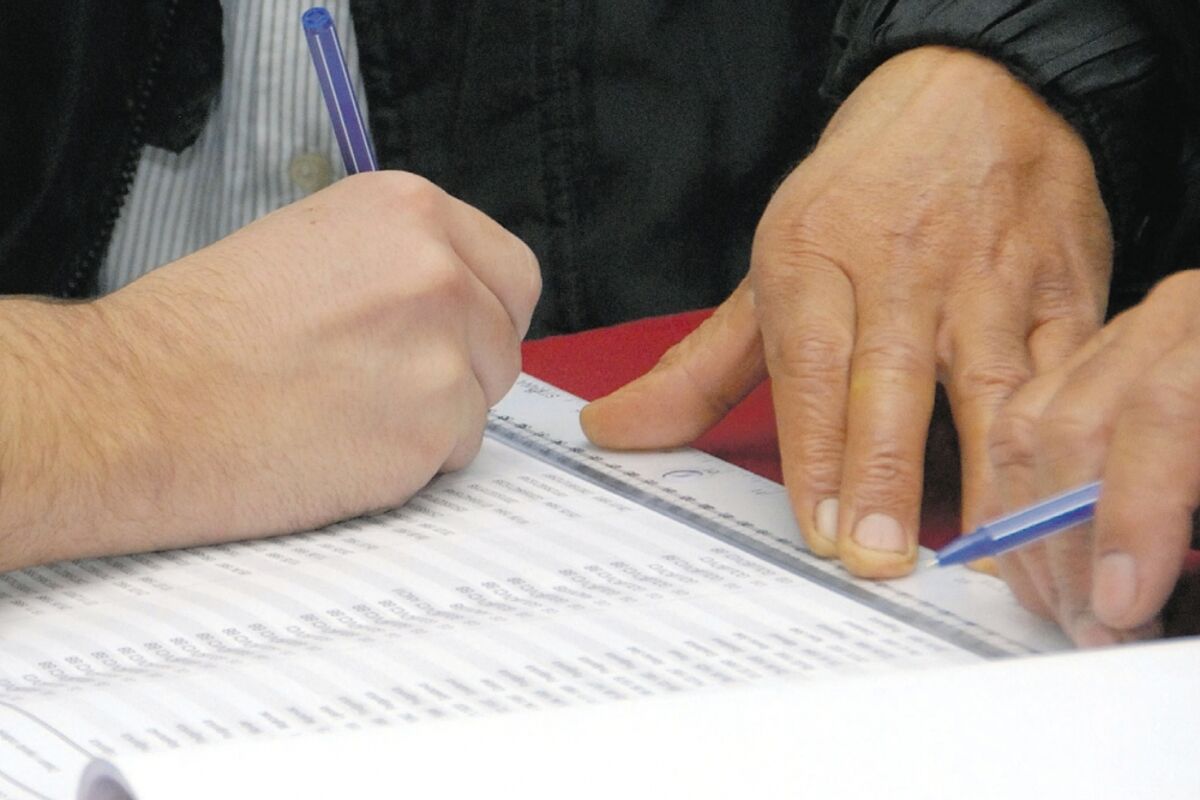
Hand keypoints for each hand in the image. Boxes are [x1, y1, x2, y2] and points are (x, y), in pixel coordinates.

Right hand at [0, 172, 539, 569]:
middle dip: (467, 368)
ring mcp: (444, 346)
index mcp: (408, 210)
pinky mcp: (435, 423)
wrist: (136, 406)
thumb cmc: (199, 337)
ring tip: (347, 416)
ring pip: (483, 398)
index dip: (482, 314)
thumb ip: (397, 264)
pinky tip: (344, 448)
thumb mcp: (310, 249)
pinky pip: (456, 453)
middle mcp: (439, 268)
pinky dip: (413, 464)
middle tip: (394, 387)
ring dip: (435, 419)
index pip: (510, 270)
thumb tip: (453, 299)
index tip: (450, 338)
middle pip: (505, 336)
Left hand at [581, 47, 1111, 576]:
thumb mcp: (771, 265)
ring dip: (983, 470)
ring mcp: (988, 278)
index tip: (816, 531)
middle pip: (889, 379)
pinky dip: (1062, 428)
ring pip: (987, 381)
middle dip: (882, 471)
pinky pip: (1066, 363)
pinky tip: (1058, 492)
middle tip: (875, 557)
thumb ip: (698, 367)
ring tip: (978, 555)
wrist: (976, 89)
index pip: (807, 366)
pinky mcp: (1064, 287)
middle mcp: (901, 269)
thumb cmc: (861, 195)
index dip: (813, 452)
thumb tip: (610, 431)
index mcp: (815, 258)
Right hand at [989, 270, 1199, 645]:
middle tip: (1098, 631)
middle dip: (1073, 546)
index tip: (1124, 606)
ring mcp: (1123, 338)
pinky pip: (1018, 430)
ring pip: (1029, 427)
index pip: (1164, 411)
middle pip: (1077, 423)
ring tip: (1069, 610)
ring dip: (1033, 537)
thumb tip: (1159, 605)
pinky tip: (1046, 565)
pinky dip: (1017, 506)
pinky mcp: (1089, 367)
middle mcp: (1175, 319)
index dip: (1135, 515)